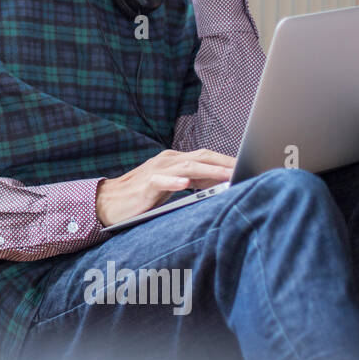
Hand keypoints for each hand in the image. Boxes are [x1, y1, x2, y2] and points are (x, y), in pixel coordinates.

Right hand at [95, 148, 236, 226]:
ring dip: (209, 171)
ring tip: (227, 175)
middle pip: (201, 157)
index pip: (206, 157)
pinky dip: (174, 181)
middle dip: (225, 163)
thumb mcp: (172, 187)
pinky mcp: (145, 184)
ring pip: (187, 167)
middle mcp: (167, 160)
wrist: (109, 202)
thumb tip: (221, 184)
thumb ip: (193, 182)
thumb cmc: (142, 196)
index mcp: (175, 160)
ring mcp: (156, 170)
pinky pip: (161, 180)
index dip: (228, 161)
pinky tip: (185, 184)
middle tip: (247, 169)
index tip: (249, 167)